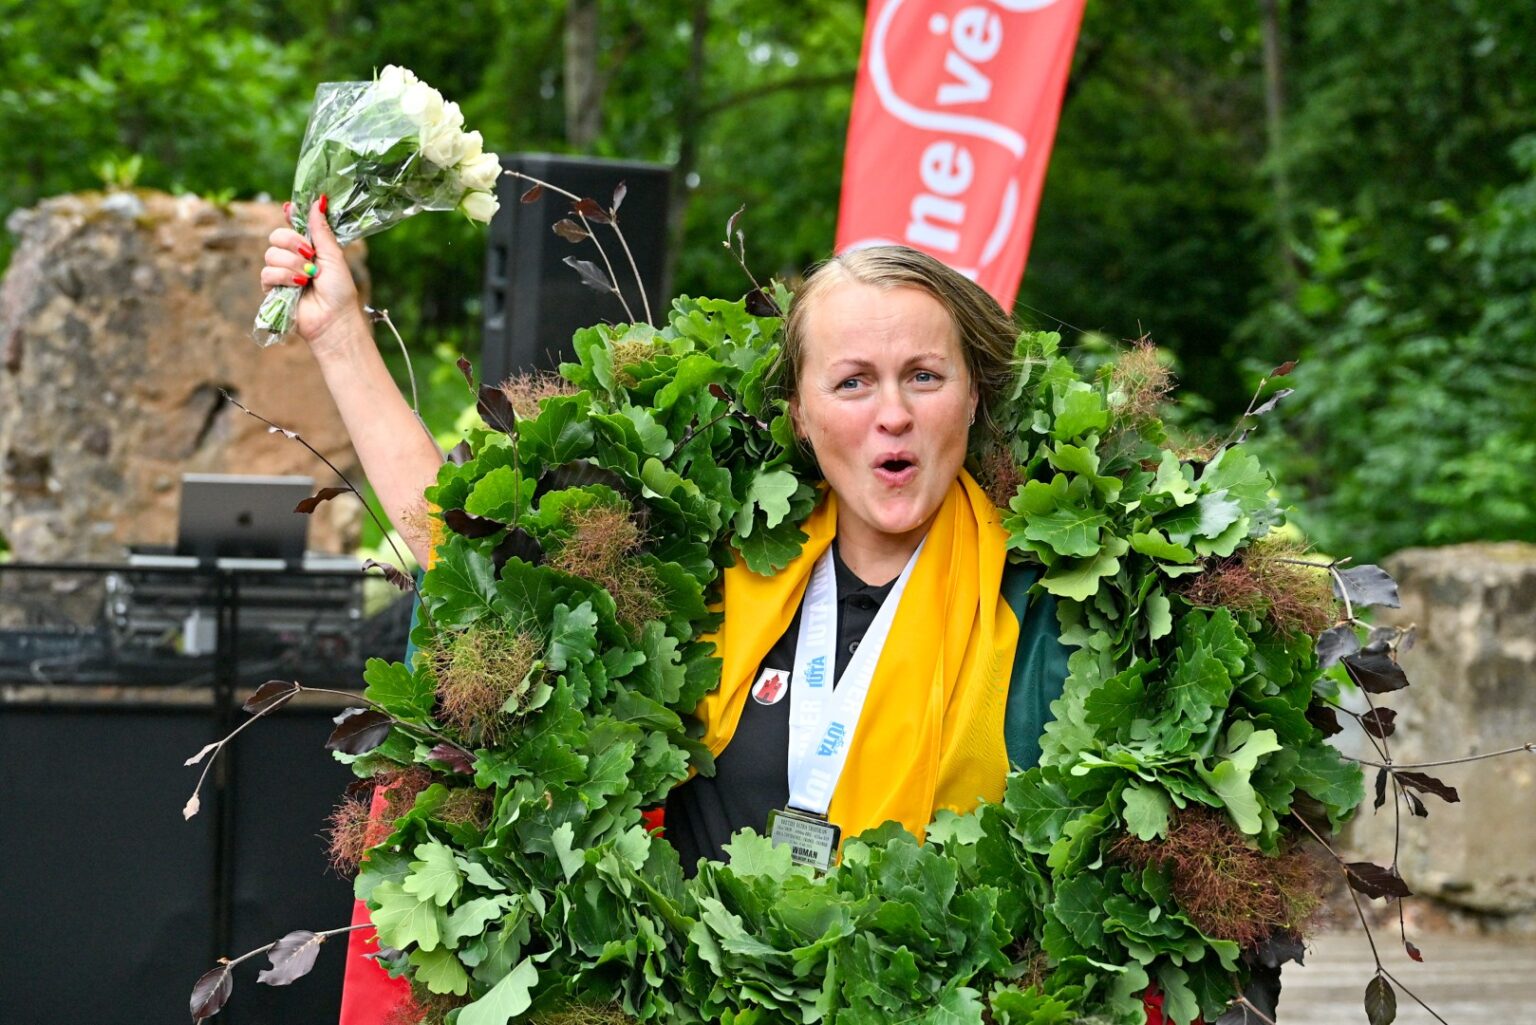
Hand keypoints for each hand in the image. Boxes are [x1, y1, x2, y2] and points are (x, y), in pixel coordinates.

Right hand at [260, 196, 363, 356]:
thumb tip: (318, 201)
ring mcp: (282, 273)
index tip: (290, 209)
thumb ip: (321, 230)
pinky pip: (267, 273)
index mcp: (310, 248)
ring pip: (271, 254)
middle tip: (309, 256)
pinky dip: (284, 278)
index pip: (293, 225)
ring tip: (308, 277)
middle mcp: (293, 258)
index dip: (290, 216)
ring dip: (292, 265)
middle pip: (276, 236)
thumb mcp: (333, 256)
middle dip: (292, 244)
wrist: (333, 319)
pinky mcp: (272, 288)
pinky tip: (298, 286)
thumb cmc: (339, 291)